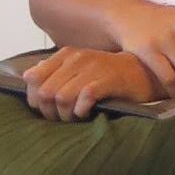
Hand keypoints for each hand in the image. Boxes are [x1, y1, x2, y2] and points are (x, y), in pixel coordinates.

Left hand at [22, 48, 157, 121]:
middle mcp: (77, 58)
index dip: (35, 99)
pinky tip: (88, 113)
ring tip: (76, 118)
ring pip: (61, 97)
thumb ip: (54, 72)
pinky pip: (84, 98)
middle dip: (50, 112)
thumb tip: (29, 78)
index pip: (32, 78)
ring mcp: (93, 68)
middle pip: (45, 92)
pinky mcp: (109, 80)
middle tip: (62, 119)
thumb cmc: (109, 76)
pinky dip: (81, 110)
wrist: (145, 74)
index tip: (48, 109)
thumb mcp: (79, 69)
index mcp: (66, 55)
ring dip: (66, 114)